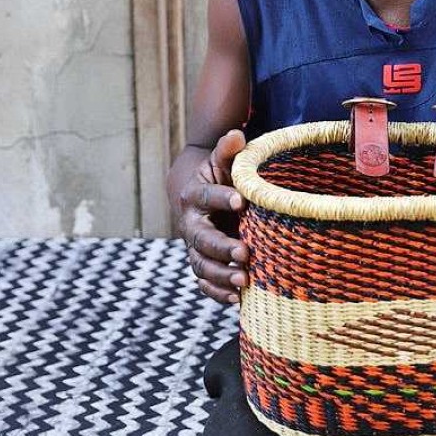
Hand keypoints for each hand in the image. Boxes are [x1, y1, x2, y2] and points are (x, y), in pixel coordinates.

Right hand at [178, 130, 249, 304]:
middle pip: (202, 239)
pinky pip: (205, 283)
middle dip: (221, 247)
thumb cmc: (220, 177)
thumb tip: (237, 135)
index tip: (242, 201)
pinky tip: (237, 300)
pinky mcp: (202, 265)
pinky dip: (218, 292)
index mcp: (195, 196)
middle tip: (244, 253)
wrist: (201, 199)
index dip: (222, 199)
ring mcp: (195, 248)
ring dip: (222, 275)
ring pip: (202, 265)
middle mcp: (191, 224)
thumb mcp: (223, 162)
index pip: (207, 197)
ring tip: (244, 280)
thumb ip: (228, 151)